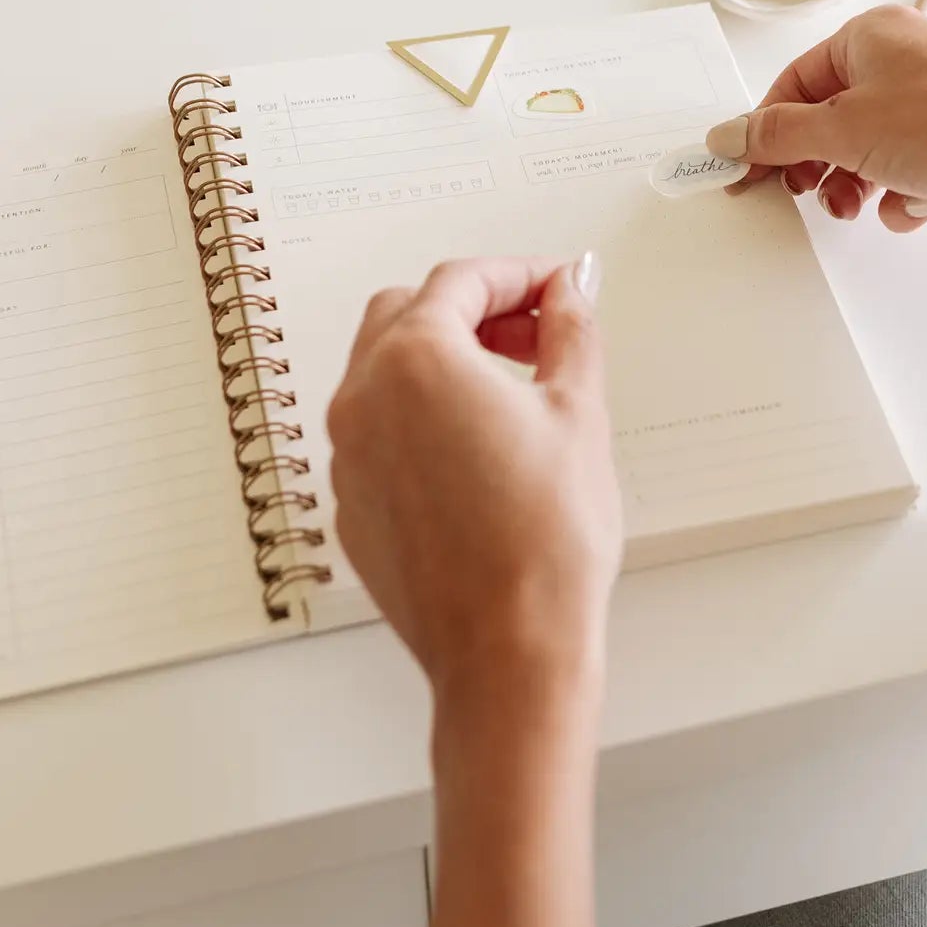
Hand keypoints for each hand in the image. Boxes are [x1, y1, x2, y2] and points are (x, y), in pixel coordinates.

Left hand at [327, 255, 620, 702]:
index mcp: (417, 360)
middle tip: (535, 333)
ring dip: (443, 358)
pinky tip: (479, 448)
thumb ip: (571, 329)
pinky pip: (378, 430)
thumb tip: (571, 287)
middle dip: (473, 309)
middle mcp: (364, 398)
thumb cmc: (545, 541)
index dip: (518, 274)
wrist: (509, 651)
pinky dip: (421, 414)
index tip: (557, 287)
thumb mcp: (578, 412)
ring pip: (384, 370)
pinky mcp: (352, 503)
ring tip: (514, 391)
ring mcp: (348, 454)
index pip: (461, 281)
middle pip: (408, 312)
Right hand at [706, 5, 926, 241]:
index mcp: (872, 34)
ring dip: (857, 182)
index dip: (768, 129)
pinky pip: (912, 166)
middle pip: (834, 115)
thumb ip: (777, 135)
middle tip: (807, 193)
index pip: (797, 81)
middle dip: (817, 162)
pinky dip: (905, 192)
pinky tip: (918, 202)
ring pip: (872, 146)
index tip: (749, 170)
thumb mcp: (842, 130)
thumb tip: (729, 134)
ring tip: (860, 205)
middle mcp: (908, 56)